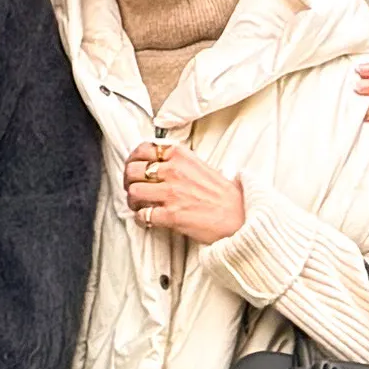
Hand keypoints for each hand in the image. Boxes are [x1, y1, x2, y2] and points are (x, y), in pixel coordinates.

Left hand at [120, 140, 250, 247]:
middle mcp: (173, 171)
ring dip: (133, 200)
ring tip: (139, 205)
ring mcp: (171, 193)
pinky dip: (141, 219)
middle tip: (133, 187)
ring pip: (134, 191)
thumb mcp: (201, 166)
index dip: (134, 159)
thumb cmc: (224, 196)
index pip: (144, 149)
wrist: (240, 217)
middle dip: (129, 180)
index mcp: (181, 156)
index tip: (134, 166)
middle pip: (133, 170)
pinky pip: (143, 215)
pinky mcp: (171, 215)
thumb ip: (178, 162)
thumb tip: (158, 164)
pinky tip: (147, 219)